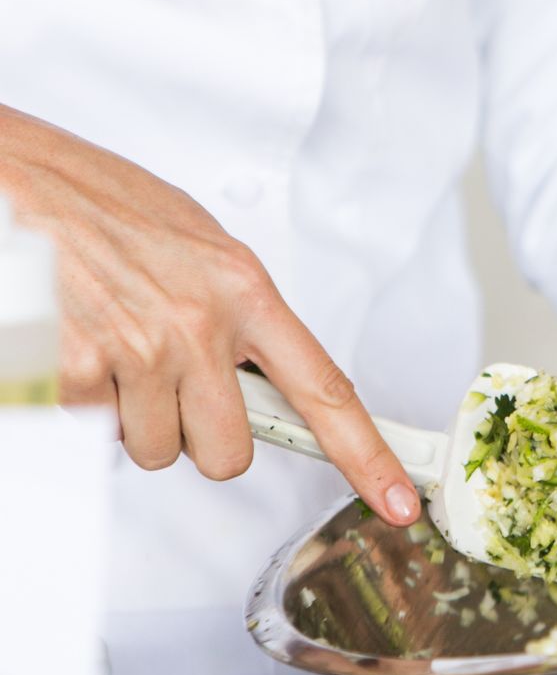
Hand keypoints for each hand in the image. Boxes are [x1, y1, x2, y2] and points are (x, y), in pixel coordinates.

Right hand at [0, 105, 420, 525]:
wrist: (9, 173)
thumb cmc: (94, 200)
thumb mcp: (194, 243)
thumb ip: (236, 311)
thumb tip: (260, 373)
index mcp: (244, 289)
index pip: (325, 390)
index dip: (368, 457)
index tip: (398, 501)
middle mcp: (199, 326)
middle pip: (229, 454)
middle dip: (200, 436)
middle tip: (167, 384)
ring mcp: (138, 353)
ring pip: (158, 450)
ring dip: (136, 419)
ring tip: (109, 348)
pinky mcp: (75, 373)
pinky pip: (96, 433)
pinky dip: (82, 405)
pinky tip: (74, 345)